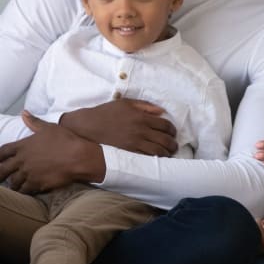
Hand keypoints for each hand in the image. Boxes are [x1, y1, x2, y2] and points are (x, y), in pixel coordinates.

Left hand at [0, 115, 104, 192]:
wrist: (78, 157)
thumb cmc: (65, 140)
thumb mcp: (49, 127)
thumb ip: (34, 122)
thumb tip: (23, 113)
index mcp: (23, 146)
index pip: (2, 152)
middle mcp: (22, 160)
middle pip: (2, 170)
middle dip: (0, 174)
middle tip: (0, 177)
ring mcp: (29, 174)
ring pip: (14, 183)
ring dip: (14, 184)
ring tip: (15, 184)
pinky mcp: (37, 184)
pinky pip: (25, 191)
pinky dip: (24, 192)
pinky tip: (26, 191)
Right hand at [59, 99, 177, 156]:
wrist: (88, 126)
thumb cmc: (107, 112)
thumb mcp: (126, 103)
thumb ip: (145, 106)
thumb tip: (161, 111)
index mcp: (141, 117)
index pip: (165, 125)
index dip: (172, 130)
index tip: (172, 132)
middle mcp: (140, 131)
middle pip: (165, 140)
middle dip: (173, 144)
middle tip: (174, 145)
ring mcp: (134, 143)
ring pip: (158, 151)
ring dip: (167, 153)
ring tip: (168, 153)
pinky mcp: (128, 152)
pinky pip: (146, 158)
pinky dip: (155, 159)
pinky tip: (157, 159)